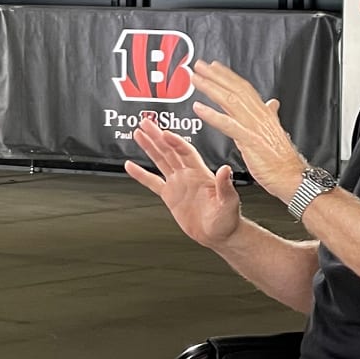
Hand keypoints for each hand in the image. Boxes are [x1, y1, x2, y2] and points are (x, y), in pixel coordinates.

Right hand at [125, 117, 241, 248]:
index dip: (175, 142)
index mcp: (201, 173)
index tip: (164, 133)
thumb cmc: (228, 219)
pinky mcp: (170, 195)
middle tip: (146, 123)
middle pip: (169, 151)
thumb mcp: (229, 202)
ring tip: (138, 134)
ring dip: (149, 147)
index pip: (186, 152)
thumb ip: (225, 185)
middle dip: (157, 136)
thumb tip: (224, 170)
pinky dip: (140, 174)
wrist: (219, 235)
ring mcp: (178, 184)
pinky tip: (130, 166)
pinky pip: (152, 182)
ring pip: (160, 161)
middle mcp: (188, 175)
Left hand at [190, 60, 306, 201]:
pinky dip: (212, 115)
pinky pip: (228, 124)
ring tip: (196, 80)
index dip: (228, 76)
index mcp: (264, 113)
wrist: (293, 177)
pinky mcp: (249, 140)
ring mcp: (254, 126)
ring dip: (211, 88)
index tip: (214, 67)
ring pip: (230, 101)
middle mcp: (259, 115)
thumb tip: (272, 103)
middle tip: (199, 66)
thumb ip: (270, 115)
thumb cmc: (283, 160)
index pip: (243, 88)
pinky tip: (199, 108)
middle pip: (234, 89)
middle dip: (215, 76)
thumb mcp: (275, 132)